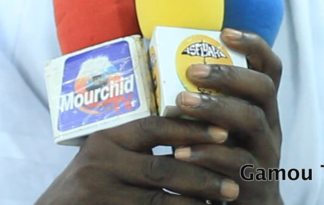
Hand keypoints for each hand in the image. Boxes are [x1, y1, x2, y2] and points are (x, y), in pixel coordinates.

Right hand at [36, 117, 240, 204]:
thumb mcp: (106, 156)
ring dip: (196, 204)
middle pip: (163, 168)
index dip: (192, 130)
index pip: (155, 127)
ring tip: (222, 204)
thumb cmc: (90, 184)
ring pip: (161, 201)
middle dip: (203, 176)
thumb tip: (193, 126)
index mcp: (106, 137)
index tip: (224, 132)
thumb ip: (138, 144)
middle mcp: (101, 162)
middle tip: (233, 185)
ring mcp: (100, 193)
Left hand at [173, 29, 283, 204]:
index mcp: (262, 108)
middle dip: (229, 75)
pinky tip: (181, 152)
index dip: (254, 45)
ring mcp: (266, 155)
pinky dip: (208, 155)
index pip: (270, 69)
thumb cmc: (221, 163)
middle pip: (264, 89)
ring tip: (182, 101)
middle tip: (194, 70)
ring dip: (217, 108)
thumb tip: (158, 65)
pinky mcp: (256, 183)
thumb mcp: (220, 128)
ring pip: (252, 122)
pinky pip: (236, 164)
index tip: (226, 31)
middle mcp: (270, 127)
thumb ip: (205, 102)